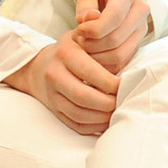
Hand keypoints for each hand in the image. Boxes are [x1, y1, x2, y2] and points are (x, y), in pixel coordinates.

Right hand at [2, 32, 120, 135]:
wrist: (39, 66)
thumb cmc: (73, 51)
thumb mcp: (85, 40)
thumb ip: (103, 51)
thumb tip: (129, 72)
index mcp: (65, 54)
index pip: (90, 72)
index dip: (111, 83)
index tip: (125, 85)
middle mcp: (54, 74)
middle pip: (83, 96)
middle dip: (108, 103)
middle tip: (123, 101)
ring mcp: (51, 95)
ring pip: (79, 114)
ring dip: (102, 117)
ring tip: (117, 112)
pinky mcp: (54, 110)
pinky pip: (75, 124)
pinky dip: (94, 126)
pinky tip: (106, 121)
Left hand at [71, 0, 149, 75]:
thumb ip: (84, 1)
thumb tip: (88, 20)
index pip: (115, 16)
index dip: (94, 29)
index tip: (77, 30)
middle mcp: (141, 10)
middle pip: (117, 38)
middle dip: (92, 45)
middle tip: (77, 40)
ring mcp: (142, 27)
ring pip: (120, 54)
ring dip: (96, 56)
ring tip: (83, 46)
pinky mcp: (138, 42)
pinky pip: (122, 61)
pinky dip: (103, 63)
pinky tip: (91, 54)